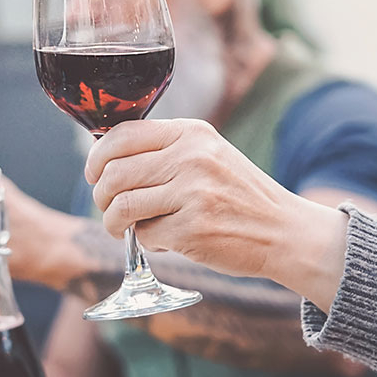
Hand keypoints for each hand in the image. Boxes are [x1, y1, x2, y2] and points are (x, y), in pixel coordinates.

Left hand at [87, 119, 349, 309]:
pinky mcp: (193, 230)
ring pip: (121, 206)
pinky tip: (164, 240)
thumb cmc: (238, 194)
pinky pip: (145, 236)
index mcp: (192, 133)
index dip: (97, 157)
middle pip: (115, 173)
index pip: (123, 135)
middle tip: (109, 208)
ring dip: (114, 223)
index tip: (94, 174)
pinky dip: (146, 242)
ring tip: (124, 229)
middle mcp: (192, 158)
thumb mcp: (209, 155)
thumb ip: (165, 151)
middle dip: (100, 196)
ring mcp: (193, 194)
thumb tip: (106, 159)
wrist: (283, 230)